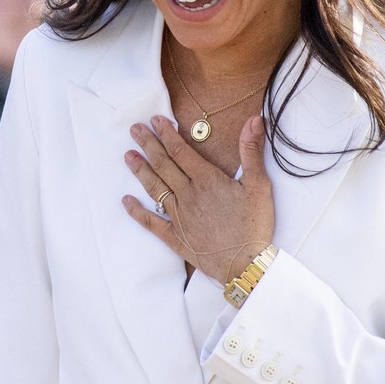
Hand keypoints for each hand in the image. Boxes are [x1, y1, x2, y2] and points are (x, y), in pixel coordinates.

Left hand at [122, 115, 273, 284]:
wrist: (245, 264)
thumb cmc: (254, 224)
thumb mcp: (259, 184)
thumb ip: (251, 150)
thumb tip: (254, 119)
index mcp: (207, 180)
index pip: (181, 151)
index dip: (166, 134)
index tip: (155, 120)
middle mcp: (188, 195)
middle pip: (163, 165)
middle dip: (148, 145)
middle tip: (134, 130)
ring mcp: (179, 216)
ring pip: (155, 188)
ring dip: (140, 170)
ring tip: (127, 155)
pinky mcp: (175, 237)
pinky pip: (151, 222)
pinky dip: (137, 211)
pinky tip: (126, 201)